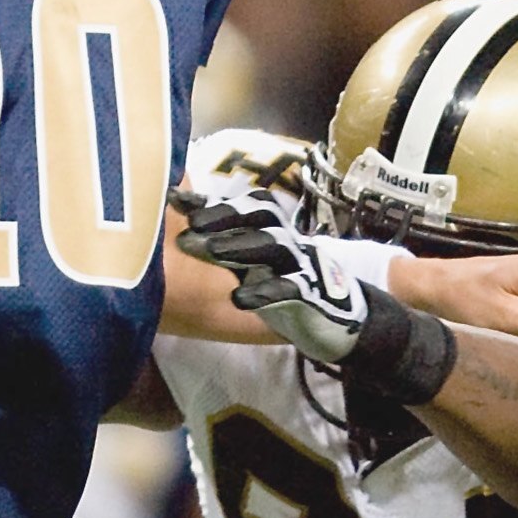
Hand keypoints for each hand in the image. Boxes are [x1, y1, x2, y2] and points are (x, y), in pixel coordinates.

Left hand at [173, 194, 372, 363]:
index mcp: (272, 233)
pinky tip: (238, 298)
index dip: (210, 201)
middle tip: (190, 223)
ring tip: (210, 250)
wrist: (342, 319)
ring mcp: (301, 266)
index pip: (241, 208)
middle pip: (259, 217)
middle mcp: (286, 243)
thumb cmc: (289, 288)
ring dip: (240, 246)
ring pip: (274, 246)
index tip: (174, 198)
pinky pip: (289, 288)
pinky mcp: (312, 295)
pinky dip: (264, 291)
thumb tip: (181, 235)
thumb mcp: (255, 267)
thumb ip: (227, 248)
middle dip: (224, 216)